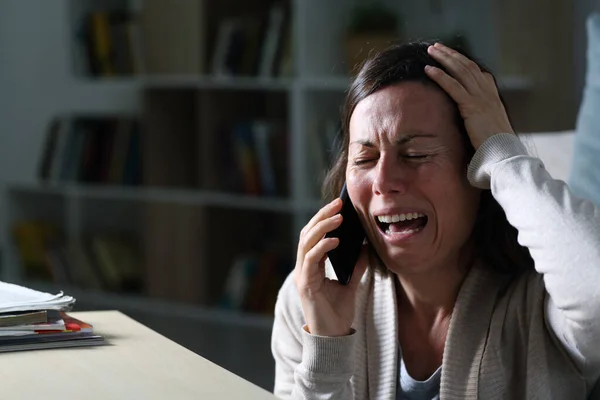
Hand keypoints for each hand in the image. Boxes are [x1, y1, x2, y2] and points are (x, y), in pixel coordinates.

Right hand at [294, 198, 368, 336]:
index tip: (339, 205)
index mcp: (312, 265)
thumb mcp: (351, 283)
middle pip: (308, 233)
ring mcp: (303, 275)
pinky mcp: (306, 284)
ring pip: (306, 242)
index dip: (324, 218)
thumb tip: (367, 246)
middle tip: (339, 203)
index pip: (314, 234)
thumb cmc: (338, 312)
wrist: (333, 337)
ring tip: (338, 217)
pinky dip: (321, 247)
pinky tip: (335, 240)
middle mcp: (304, 267)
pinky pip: (311, 260)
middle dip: (322, 216)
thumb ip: (357, 265)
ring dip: (322, 227)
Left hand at [424, 42, 514, 149]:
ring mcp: (481, 98)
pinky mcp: (471, 107)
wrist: (504, 154)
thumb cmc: (495, 148)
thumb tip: (469, 122)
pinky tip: (428, 69)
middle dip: (451, 54)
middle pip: (467, 66)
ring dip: (444, 58)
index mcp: (492, 98)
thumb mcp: (488, 129)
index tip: (451, 56)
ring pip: (460, 71)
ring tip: (431, 50)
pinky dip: (440, 76)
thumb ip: (479, 120)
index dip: (464, 62)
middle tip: (436, 47)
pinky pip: (453, 86)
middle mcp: (488, 93)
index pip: (478, 73)